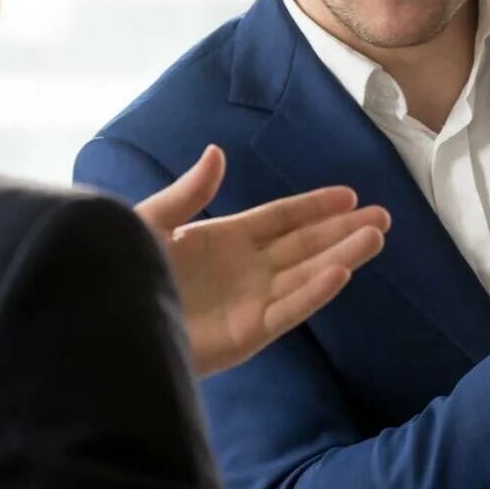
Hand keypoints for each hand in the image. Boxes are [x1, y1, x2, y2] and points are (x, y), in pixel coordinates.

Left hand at [136, 145, 390, 375]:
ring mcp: (249, 303)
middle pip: (304, 245)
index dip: (315, 207)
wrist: (105, 325)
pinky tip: (341, 271)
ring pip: (307, 274)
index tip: (350, 195)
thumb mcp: (150, 223)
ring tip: (376, 236)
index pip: (280, 219)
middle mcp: (244, 271)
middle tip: (383, 216)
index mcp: (223, 240)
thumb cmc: (119, 273)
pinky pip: (288, 310)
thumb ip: (188, 194)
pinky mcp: (247, 335)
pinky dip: (315, 292)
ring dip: (342, 255)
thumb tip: (217, 153)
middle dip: (343, 230)